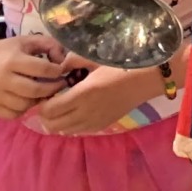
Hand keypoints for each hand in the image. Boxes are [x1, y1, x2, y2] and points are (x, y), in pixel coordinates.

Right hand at [0, 33, 66, 119]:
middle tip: (59, 85)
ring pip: (25, 104)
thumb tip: (63, 59)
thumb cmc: (3, 51)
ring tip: (43, 92)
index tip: (61, 70)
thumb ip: (49, 45)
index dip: (57, 71)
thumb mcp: (25, 41)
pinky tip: (27, 100)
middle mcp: (2, 79)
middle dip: (53, 88)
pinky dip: (23, 109)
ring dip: (38, 100)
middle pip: (36, 90)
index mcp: (13, 60)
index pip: (43, 69)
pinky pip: (13, 114)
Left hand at [31, 61, 165, 135]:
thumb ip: (74, 61)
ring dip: (58, 121)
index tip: (47, 92)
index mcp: (83, 94)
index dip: (42, 103)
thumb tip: (58, 66)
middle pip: (51, 125)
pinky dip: (71, 125)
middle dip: (46, 114)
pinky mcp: (102, 126)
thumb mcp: (97, 58)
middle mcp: (85, 113)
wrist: (149, 79)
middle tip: (52, 100)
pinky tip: (77, 111)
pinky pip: (77, 131)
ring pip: (63, 131)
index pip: (48, 110)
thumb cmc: (124, 65)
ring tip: (64, 107)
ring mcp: (94, 122)